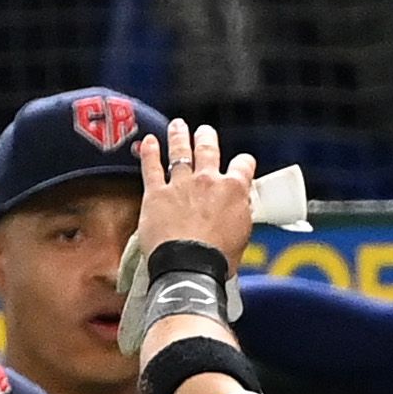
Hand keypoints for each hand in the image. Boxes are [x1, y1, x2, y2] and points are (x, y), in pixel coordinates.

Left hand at [130, 121, 260, 292]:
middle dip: (207, 138)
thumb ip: (241, 215)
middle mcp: (208, 180)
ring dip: (179, 136)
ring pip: (180, 151)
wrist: (190, 267)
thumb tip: (241, 209)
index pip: (243, 166)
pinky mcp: (156, 193)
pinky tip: (148, 141)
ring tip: (178, 126)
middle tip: (205, 132)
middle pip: (208, 150)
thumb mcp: (242, 236)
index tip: (242, 164)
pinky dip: (149, 152)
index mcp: (234, 190)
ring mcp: (181, 184)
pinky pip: (151, 166)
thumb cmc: (217, 259)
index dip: (244, 163)